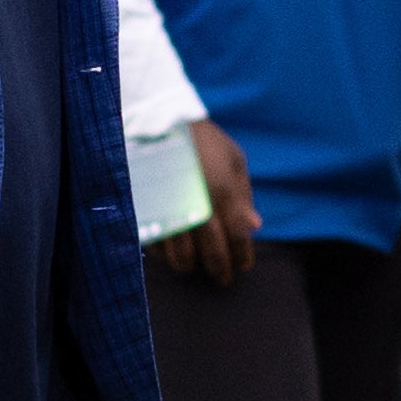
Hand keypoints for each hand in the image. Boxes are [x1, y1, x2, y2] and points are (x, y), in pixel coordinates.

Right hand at [154, 117, 260, 285]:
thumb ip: (244, 194)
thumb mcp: (233, 158)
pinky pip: (157, 244)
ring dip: (190, 266)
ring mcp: (171, 210)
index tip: (244, 266)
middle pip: (212, 250)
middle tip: (222, 279)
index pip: (238, 235)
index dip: (243, 255)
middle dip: (220, 268)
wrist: (158, 121)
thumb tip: (254, 227)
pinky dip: (164, 255)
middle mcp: (197, 204)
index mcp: (222, 190)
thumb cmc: (202, 139)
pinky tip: (169, 255)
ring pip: (182, 254)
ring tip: (193, 268)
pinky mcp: (147, 212)